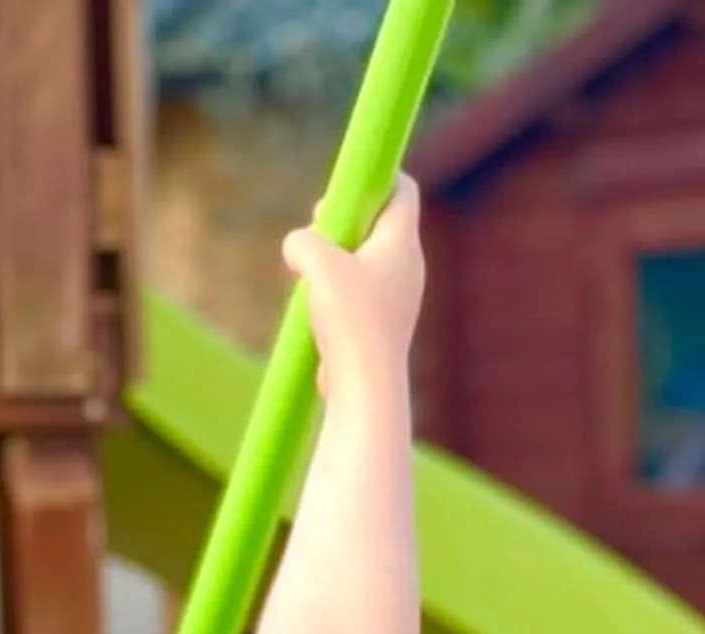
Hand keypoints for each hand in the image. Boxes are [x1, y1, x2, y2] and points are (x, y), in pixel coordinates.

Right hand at [284, 173, 424, 399]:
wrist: (365, 385)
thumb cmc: (350, 320)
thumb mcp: (318, 265)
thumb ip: (304, 242)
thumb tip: (296, 244)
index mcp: (401, 243)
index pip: (403, 191)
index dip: (378, 178)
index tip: (346, 188)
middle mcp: (408, 267)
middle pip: (381, 224)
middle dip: (347, 221)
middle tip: (318, 230)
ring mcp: (397, 298)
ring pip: (367, 261)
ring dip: (336, 260)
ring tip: (310, 276)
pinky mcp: (382, 326)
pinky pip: (361, 295)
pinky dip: (338, 293)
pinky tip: (315, 311)